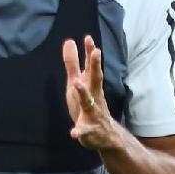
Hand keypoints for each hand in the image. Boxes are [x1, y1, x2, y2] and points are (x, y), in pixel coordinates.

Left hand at [64, 35, 122, 149]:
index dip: (90, 53)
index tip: (88, 38)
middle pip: (95, 79)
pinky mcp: (89, 131)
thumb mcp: (79, 83)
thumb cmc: (90, 105)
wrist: (106, 135)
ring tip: (76, 83)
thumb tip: (69, 41)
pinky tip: (73, 133)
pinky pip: (83, 131)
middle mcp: (95, 97)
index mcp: (91, 87)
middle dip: (95, 66)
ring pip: (89, 103)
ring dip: (83, 93)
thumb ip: (73, 64)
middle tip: (96, 51)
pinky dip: (79, 132)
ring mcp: (93, 114)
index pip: (91, 67)